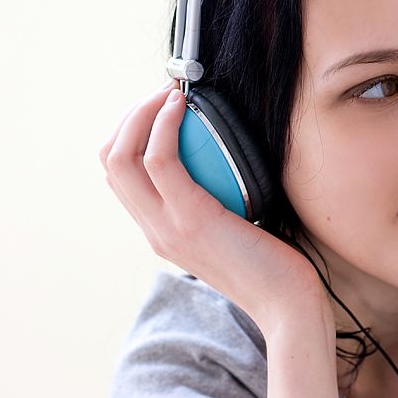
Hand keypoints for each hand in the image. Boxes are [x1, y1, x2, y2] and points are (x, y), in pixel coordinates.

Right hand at [99, 80, 332, 336]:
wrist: (287, 304)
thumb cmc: (273, 264)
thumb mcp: (235, 230)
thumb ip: (218, 204)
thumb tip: (228, 163)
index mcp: (160, 233)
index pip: (121, 177)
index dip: (129, 135)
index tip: (160, 109)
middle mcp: (153, 231)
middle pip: (111, 162)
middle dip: (129, 117)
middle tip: (161, 94)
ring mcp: (166, 227)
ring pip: (122, 158)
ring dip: (141, 114)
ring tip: (168, 93)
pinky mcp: (189, 219)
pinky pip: (160, 159)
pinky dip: (165, 125)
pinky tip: (182, 107)